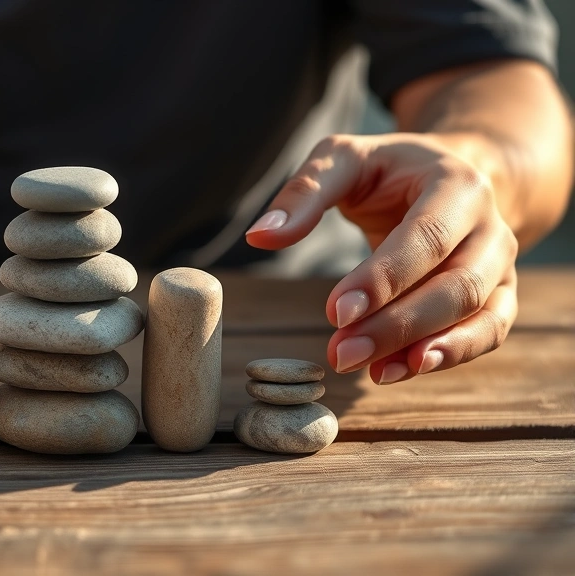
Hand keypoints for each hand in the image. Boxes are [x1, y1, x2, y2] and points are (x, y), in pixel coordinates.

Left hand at [245, 133, 517, 383]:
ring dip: (424, 349)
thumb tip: (259, 237)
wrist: (453, 172)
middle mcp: (490, 224)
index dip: (382, 279)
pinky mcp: (498, 292)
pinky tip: (395, 371)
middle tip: (341, 354)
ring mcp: (500, 262)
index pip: (425, 238)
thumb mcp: (343, 159)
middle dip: (397, 325)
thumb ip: (303, 193)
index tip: (334, 312)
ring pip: (478, 313)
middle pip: (457, 285)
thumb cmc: (388, 169)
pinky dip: (448, 356)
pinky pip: (488, 331)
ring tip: (372, 373)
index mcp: (457, 183)